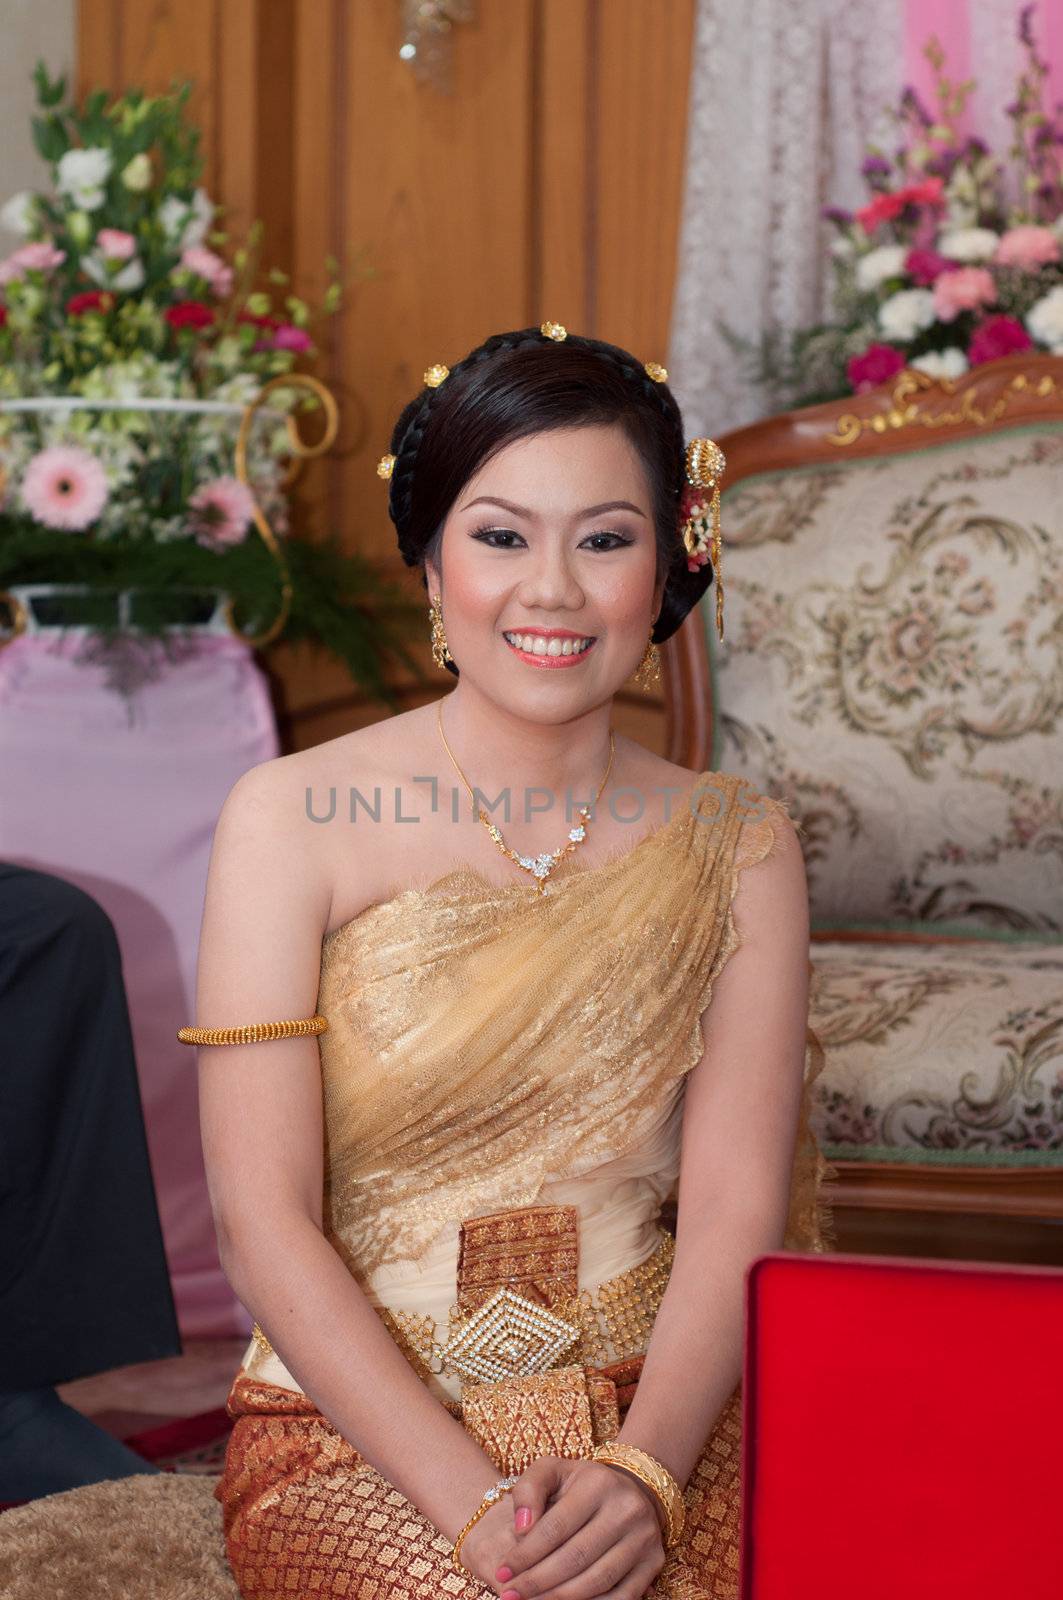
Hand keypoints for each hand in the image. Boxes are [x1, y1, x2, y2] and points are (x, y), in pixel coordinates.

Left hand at [477, 1454, 667, 1599]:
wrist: (632, 1488)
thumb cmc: (581, 1484)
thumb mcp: (553, 1471)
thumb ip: (529, 1490)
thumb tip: (520, 1528)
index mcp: (598, 1483)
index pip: (556, 1527)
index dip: (525, 1555)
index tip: (502, 1573)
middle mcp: (626, 1509)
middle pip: (575, 1558)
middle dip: (537, 1582)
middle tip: (511, 1596)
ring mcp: (644, 1537)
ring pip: (597, 1581)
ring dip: (560, 1599)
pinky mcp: (654, 1562)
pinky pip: (621, 1597)